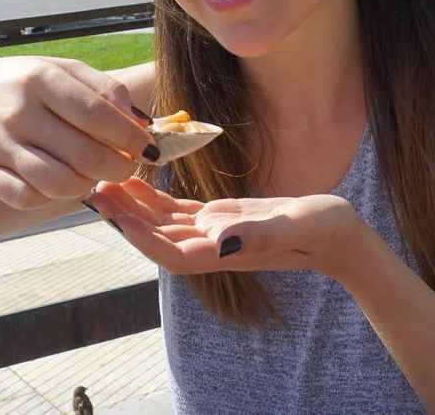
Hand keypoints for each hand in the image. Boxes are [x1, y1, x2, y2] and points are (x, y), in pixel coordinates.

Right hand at [0, 57, 156, 209]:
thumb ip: (102, 89)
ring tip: (93, 174)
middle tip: (127, 166)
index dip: (130, 136)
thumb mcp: (57, 70)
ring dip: (87, 184)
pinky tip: (60, 183)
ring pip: (59, 182)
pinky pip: (29, 198)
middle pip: (83, 153)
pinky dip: (53, 197)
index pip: (97, 113)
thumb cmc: (19, 85)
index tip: (149, 148)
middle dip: (117, 167)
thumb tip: (142, 122)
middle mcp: (18, 112)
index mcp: (40, 79)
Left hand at [84, 177, 372, 280]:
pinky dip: (154, 198)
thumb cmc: (326, 231)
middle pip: (156, 237)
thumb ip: (260, 235)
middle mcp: (212, 249)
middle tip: (92, 187)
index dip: (140, 237)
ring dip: (132, 206)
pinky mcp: (220, 220)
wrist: (341, 235)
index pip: (170, 252)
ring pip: (162, 223)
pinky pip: (178, 211)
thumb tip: (221, 242)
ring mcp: (214, 235)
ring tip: (103, 180)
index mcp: (225, 255)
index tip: (115, 214)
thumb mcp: (297, 226)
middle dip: (123, 217)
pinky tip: (134, 180)